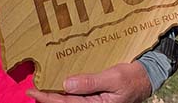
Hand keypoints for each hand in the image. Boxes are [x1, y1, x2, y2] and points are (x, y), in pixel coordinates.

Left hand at [26, 61, 151, 102]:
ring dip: (56, 96)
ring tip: (41, 90)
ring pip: (70, 101)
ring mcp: (95, 102)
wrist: (146, 78)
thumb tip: (66, 85)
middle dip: (47, 99)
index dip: (47, 98)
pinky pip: (78, 96)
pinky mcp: (96, 97)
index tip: (32, 92)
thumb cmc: (131, 78)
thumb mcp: (112, 78)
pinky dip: (66, 92)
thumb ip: (90, 82)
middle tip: (31, 91)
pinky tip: (60, 86)